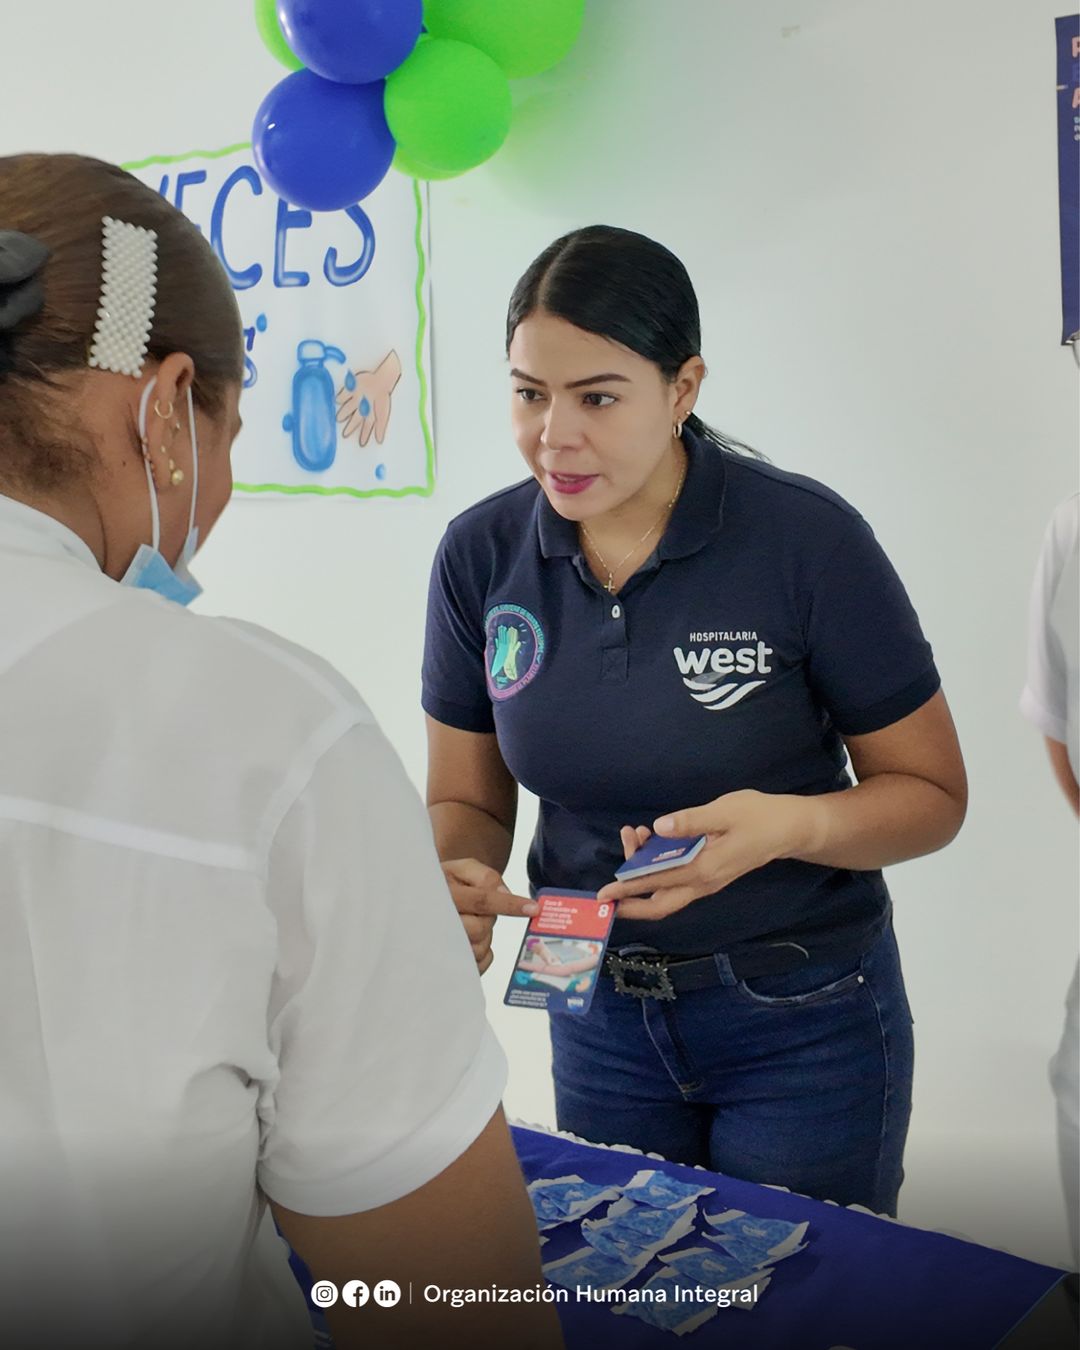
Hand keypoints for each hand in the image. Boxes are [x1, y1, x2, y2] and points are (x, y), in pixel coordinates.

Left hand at [336, 349, 401, 445]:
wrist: (381, 380)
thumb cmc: (383, 398)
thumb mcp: (383, 415)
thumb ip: (380, 428)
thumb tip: (379, 441)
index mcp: (370, 413)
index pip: (367, 427)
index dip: (364, 435)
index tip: (362, 444)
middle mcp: (363, 407)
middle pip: (356, 419)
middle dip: (351, 427)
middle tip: (345, 435)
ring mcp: (358, 398)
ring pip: (349, 408)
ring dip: (343, 414)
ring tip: (338, 419)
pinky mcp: (353, 389)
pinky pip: (345, 395)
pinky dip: (340, 398)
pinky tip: (336, 400)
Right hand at [441, 857, 537, 974]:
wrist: (422, 899)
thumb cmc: (447, 882)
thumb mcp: (463, 868)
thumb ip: (486, 876)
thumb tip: (504, 894)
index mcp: (444, 893)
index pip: (482, 900)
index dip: (509, 904)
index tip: (533, 908)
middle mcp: (438, 922)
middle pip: (480, 929)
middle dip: (486, 920)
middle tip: (477, 912)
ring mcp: (440, 946)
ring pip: (479, 949)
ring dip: (484, 937)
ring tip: (469, 924)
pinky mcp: (448, 964)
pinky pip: (479, 963)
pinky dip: (483, 952)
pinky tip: (470, 940)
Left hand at [597, 790, 819, 919]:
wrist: (789, 829)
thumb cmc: (759, 817)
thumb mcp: (725, 812)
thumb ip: (692, 821)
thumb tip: (660, 827)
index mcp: (704, 869)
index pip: (658, 884)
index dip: (628, 888)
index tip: (604, 893)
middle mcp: (703, 882)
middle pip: (660, 904)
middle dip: (631, 898)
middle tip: (607, 885)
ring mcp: (707, 881)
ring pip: (667, 892)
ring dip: (644, 873)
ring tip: (633, 835)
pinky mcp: (709, 873)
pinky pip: (677, 880)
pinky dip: (658, 867)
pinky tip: (652, 838)